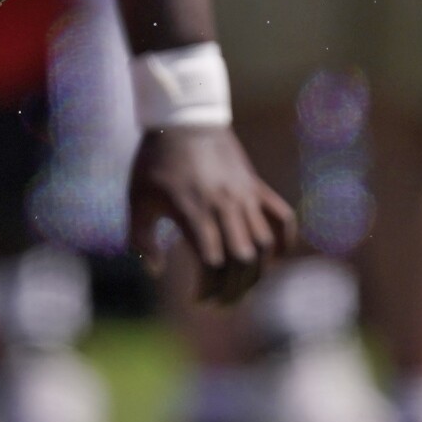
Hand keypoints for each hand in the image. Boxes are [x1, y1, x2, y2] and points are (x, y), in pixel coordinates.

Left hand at [129, 127, 294, 305]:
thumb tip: (155, 272)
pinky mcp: (256, 187)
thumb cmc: (154, 161)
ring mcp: (244, 196)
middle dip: (233, 290)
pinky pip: (282, 218)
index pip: (213, 264)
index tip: (197, 300)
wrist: (182, 118)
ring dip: (256, 273)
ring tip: (240, 287)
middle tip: (219, 303)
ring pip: (263, 245)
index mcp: (193, 212)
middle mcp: (224, 207)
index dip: (208, 289)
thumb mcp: (137, 199)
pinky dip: (284, 241)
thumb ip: (141, 239)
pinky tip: (272, 259)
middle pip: (242, 261)